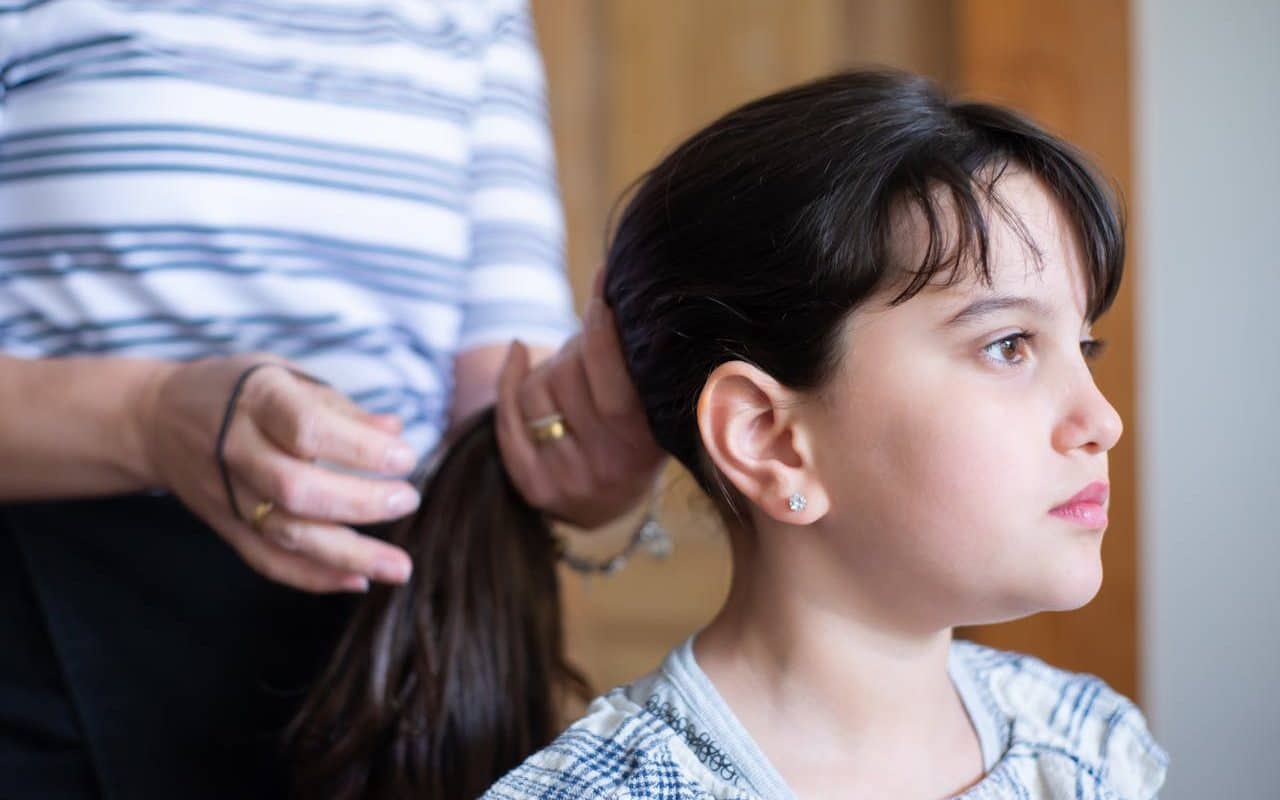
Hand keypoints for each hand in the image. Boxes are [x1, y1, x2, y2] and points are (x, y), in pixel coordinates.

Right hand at [137, 352, 418, 592]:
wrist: (157, 419)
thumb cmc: (238, 391)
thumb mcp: (286, 376)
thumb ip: (340, 408)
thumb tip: (395, 432)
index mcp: (257, 401)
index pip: (308, 429)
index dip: (360, 449)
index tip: (404, 458)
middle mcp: (237, 450)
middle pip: (297, 489)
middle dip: (360, 502)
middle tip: (407, 501)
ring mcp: (228, 494)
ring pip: (286, 534)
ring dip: (348, 554)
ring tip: (399, 567)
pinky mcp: (226, 526)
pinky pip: (268, 560)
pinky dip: (314, 577)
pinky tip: (358, 580)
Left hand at [495, 270, 666, 528]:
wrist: (615, 502)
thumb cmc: (640, 431)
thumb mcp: (652, 403)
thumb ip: (632, 359)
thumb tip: (603, 288)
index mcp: (644, 445)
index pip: (613, 379)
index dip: (601, 332)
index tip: (601, 294)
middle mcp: (605, 469)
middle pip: (566, 377)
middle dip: (576, 349)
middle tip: (594, 343)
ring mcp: (565, 481)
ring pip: (534, 392)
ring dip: (549, 369)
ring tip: (575, 374)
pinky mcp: (533, 486)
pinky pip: (507, 418)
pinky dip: (509, 379)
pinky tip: (519, 352)